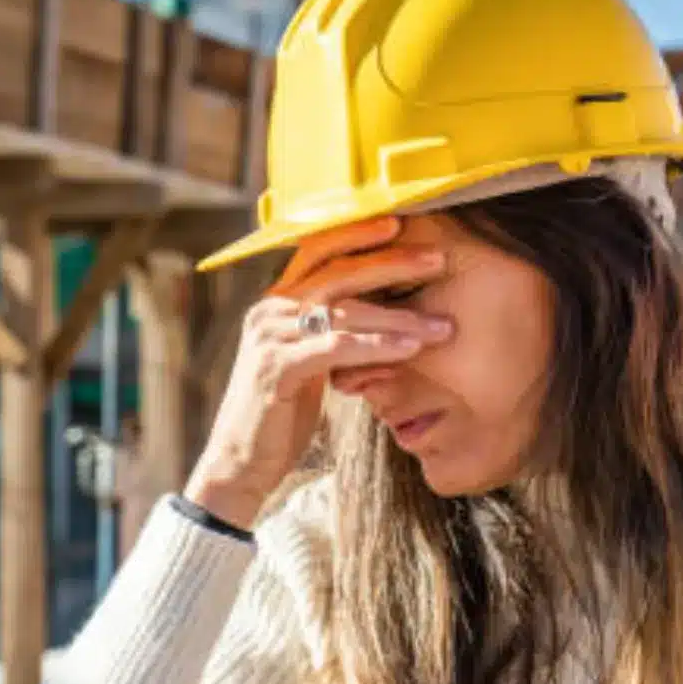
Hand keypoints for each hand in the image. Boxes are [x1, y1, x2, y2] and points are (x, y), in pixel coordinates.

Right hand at [183, 217, 451, 528]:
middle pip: (338, 272)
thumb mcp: (309, 363)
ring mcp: (269, 337)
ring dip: (398, 318)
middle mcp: (270, 310)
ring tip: (441, 326)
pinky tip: (409, 350)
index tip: (401, 221)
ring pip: (344, 312)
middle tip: (439, 259)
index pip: (319, 251)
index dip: (358, 233)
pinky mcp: (274, 368)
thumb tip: (386, 317)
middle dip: (392, 263)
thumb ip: (333, 334)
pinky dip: (376, 347)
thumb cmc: (281, 414)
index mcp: (278, 303)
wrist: (241, 462)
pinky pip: (335, 349)